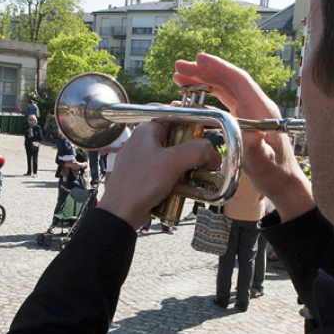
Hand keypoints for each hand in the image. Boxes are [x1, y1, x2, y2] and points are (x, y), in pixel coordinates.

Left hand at [99, 121, 219, 229]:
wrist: (121, 213)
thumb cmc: (139, 183)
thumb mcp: (172, 162)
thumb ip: (196, 152)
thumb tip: (213, 154)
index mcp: (146, 131)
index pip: (175, 119)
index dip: (194, 125)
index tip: (209, 132)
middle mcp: (143, 144)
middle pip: (177, 141)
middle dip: (193, 152)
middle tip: (205, 161)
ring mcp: (143, 162)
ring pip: (174, 160)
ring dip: (187, 169)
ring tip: (198, 178)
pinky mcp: (145, 179)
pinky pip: (167, 175)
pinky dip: (177, 181)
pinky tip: (184, 190)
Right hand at [173, 53, 313, 220]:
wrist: (283, 184)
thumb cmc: (276, 173)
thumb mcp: (264, 163)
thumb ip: (256, 148)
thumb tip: (249, 133)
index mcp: (261, 110)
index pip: (239, 81)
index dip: (218, 67)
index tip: (199, 58)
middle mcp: (255, 107)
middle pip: (227, 82)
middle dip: (203, 72)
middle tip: (179, 67)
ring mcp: (249, 113)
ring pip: (223, 90)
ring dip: (201, 82)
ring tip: (179, 78)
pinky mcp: (243, 121)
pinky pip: (222, 103)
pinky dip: (205, 98)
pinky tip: (191, 99)